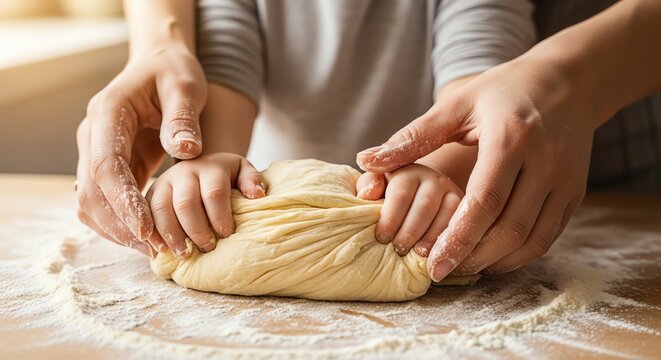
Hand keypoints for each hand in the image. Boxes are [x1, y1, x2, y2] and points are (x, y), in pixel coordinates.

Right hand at [76, 48, 206, 255]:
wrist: (161, 65)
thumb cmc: (174, 73)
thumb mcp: (185, 86)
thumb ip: (183, 117)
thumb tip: (185, 152)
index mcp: (108, 113)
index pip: (105, 166)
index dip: (123, 201)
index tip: (146, 229)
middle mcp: (94, 134)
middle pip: (92, 191)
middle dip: (122, 224)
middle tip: (156, 249)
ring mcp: (96, 151)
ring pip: (92, 202)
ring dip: (119, 229)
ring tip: (155, 250)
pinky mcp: (108, 164)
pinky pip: (105, 201)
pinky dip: (122, 222)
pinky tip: (149, 237)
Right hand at [145, 153, 265, 257]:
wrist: (200, 166)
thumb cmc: (226, 176)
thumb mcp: (242, 171)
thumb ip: (252, 180)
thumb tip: (257, 195)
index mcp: (209, 166)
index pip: (214, 193)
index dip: (220, 217)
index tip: (228, 235)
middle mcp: (183, 172)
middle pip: (186, 203)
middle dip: (197, 230)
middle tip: (208, 248)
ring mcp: (163, 183)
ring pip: (160, 209)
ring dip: (171, 234)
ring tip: (183, 254)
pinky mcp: (149, 194)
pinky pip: (143, 214)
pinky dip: (149, 234)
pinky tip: (158, 251)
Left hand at [356, 165, 462, 257]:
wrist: (421, 196)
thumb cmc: (392, 196)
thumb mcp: (378, 186)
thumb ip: (369, 185)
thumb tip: (367, 194)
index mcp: (409, 172)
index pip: (400, 194)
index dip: (390, 218)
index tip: (381, 238)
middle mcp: (435, 180)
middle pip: (425, 206)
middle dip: (411, 232)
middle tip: (399, 251)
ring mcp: (455, 195)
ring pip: (451, 216)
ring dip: (435, 240)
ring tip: (421, 259)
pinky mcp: (469, 213)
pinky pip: (468, 227)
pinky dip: (457, 245)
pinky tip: (444, 260)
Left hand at [357, 56, 594, 280]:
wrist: (567, 82)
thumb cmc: (502, 91)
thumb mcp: (457, 105)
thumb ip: (412, 137)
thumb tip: (366, 161)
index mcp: (511, 139)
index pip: (484, 202)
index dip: (457, 239)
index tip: (432, 265)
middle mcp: (545, 162)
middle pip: (509, 228)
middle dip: (473, 257)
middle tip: (441, 270)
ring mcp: (565, 180)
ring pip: (532, 239)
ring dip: (495, 261)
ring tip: (462, 267)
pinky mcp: (575, 192)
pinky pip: (548, 236)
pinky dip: (519, 254)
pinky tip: (491, 257)